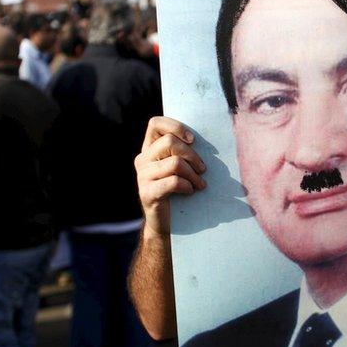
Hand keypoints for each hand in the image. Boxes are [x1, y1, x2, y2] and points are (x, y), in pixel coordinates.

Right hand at [135, 117, 206, 237]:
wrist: (164, 222)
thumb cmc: (176, 191)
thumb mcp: (177, 167)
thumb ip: (181, 152)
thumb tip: (204, 139)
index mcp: (149, 149)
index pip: (155, 123)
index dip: (175, 126)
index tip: (192, 140)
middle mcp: (142, 160)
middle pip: (169, 142)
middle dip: (192, 155)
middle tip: (202, 169)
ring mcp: (142, 177)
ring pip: (175, 163)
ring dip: (193, 174)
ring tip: (200, 184)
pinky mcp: (147, 193)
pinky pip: (173, 182)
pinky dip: (187, 186)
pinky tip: (190, 191)